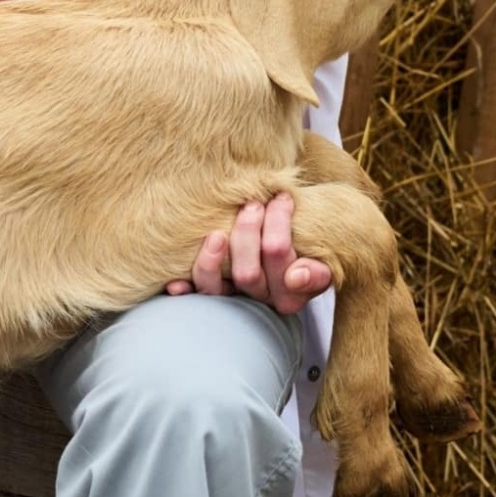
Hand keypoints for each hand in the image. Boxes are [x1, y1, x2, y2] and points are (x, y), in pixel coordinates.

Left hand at [165, 192, 331, 314]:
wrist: (294, 250)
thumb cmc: (305, 247)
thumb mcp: (320, 258)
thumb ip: (316, 270)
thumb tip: (297, 275)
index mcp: (291, 293)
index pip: (280, 255)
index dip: (279, 223)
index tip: (281, 197)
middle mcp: (260, 299)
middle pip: (247, 273)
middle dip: (246, 233)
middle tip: (252, 204)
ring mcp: (232, 298)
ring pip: (217, 288)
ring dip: (212, 260)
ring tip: (216, 234)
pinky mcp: (211, 294)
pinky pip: (196, 297)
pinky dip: (185, 290)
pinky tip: (175, 284)